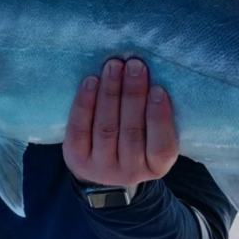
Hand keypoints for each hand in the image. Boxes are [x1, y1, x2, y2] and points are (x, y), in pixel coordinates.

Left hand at [62, 58, 178, 188]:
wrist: (101, 164)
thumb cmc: (136, 139)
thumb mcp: (153, 137)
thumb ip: (155, 115)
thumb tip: (151, 75)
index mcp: (156, 167)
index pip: (161, 147)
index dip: (159, 118)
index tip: (158, 89)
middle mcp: (130, 173)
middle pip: (131, 132)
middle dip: (133, 95)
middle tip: (134, 66)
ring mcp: (101, 168)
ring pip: (106, 128)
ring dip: (110, 93)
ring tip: (114, 66)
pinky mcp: (76, 159)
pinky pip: (79, 129)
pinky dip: (84, 102)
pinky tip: (91, 81)